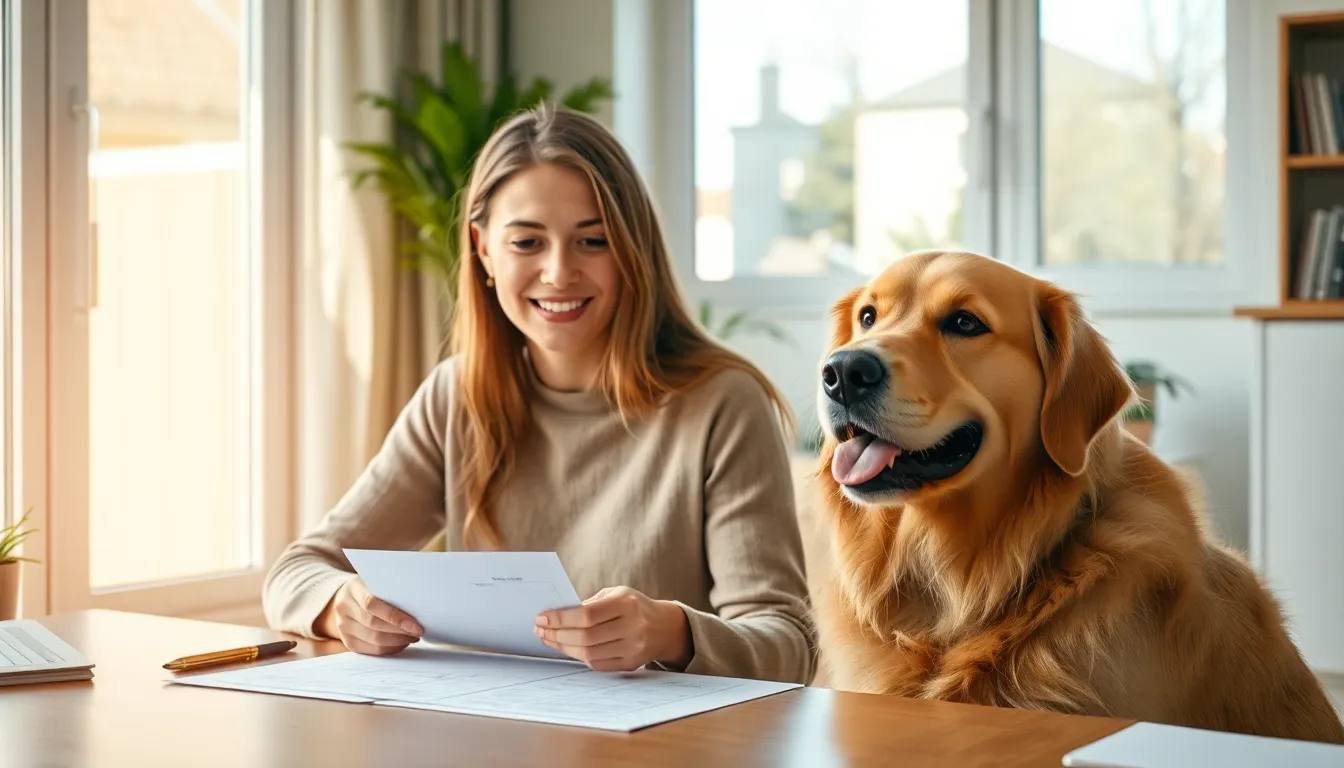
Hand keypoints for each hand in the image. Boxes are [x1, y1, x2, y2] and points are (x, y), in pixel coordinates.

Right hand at [315, 576, 423, 655]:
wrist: (346, 598)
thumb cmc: (370, 588)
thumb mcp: (378, 580)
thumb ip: (392, 588)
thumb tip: (420, 603)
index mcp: (353, 589)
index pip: (373, 605)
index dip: (396, 617)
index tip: (416, 625)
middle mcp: (343, 608)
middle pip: (374, 625)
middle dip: (401, 631)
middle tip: (419, 631)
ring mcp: (343, 627)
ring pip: (374, 641)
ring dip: (398, 642)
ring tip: (413, 637)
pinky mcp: (348, 642)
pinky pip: (372, 651)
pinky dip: (390, 649)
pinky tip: (402, 643)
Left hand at [534, 586, 691, 671]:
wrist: (664, 627)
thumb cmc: (633, 606)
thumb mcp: (616, 594)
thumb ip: (589, 604)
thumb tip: (556, 616)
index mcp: (627, 604)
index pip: (587, 615)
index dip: (561, 618)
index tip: (542, 618)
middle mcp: (632, 627)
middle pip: (586, 637)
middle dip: (558, 634)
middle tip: (540, 630)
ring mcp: (633, 648)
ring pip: (589, 654)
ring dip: (564, 647)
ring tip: (549, 639)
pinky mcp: (631, 664)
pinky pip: (597, 664)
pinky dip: (578, 656)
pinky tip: (568, 648)